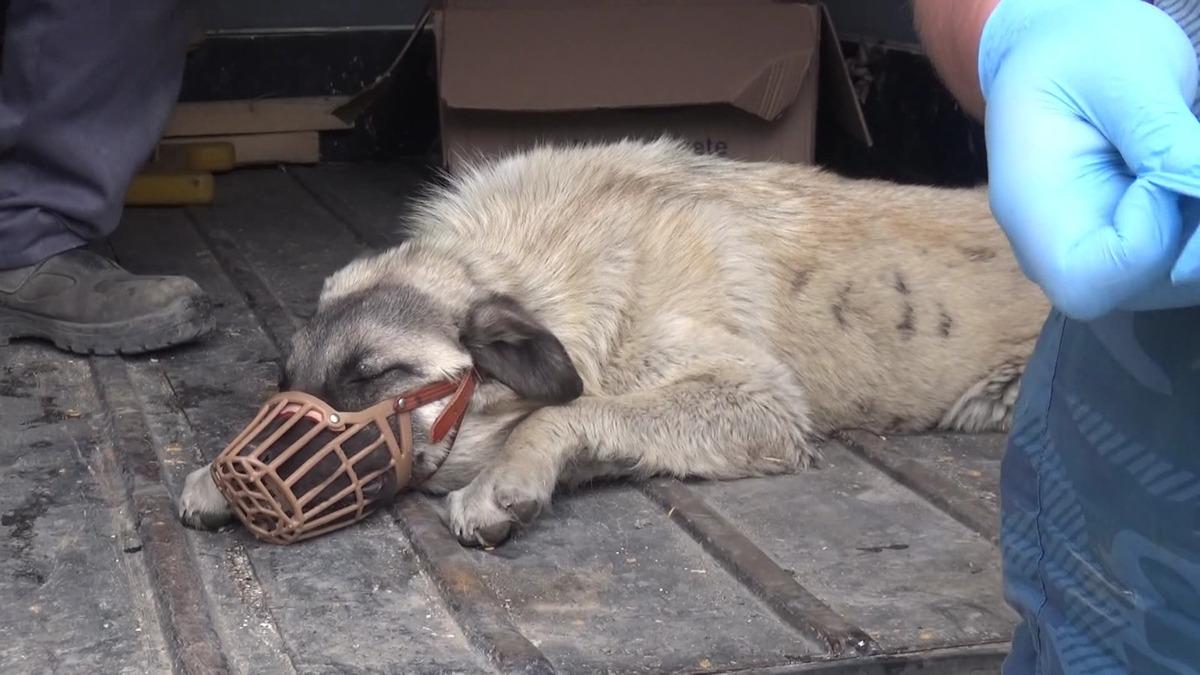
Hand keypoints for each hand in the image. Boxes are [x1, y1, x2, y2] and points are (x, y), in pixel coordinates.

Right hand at [979, 0, 1199, 319]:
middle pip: (1134, 290)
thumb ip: (1162, 137)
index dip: (1148, 242)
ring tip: (1191, 158)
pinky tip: (1193, 175)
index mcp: (1031, 209)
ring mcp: (1093, 251)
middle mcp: (1056, 247)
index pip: (1087, 282)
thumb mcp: (1121, 74)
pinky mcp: (1129, 245)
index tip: (1162, 175)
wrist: (1062, 47)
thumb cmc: (1078, 50)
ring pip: (1171, 282)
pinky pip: (1182, 261)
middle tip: (1194, 161)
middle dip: (1192, 237)